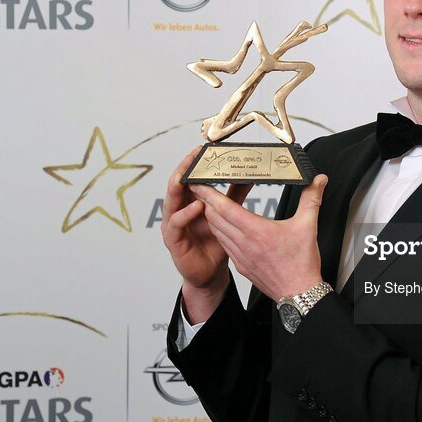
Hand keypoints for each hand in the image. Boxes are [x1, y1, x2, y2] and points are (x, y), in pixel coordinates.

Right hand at [161, 148, 252, 318]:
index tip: (203, 147)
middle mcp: (178, 209)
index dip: (194, 162)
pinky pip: (175, 224)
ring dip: (181, 187)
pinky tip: (197, 206)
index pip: (190, 176)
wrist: (209, 273)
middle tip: (194, 154)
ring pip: (171, 200)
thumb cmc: (216, 244)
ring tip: (192, 176)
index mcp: (190, 200)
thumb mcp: (227, 216)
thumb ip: (234, 196)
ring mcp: (173, 224)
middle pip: (176, 183)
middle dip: (184, 168)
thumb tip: (250, 177)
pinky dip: (185, 214)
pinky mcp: (172, 240)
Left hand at [191, 174, 327, 301]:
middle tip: (201, 189)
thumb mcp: (308, 226)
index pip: (225, 208)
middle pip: (215, 218)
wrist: (299, 293)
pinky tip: (223, 227)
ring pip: (217, 232)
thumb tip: (319, 181)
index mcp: (257, 231)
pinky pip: (224, 245)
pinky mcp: (241, 265)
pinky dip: (220, 232)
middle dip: (206, 202)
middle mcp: (244, 243)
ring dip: (211, 217)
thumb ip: (312, 199)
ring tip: (209, 205)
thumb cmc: (301, 263)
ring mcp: (240, 256)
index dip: (209, 194)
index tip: (198, 183)